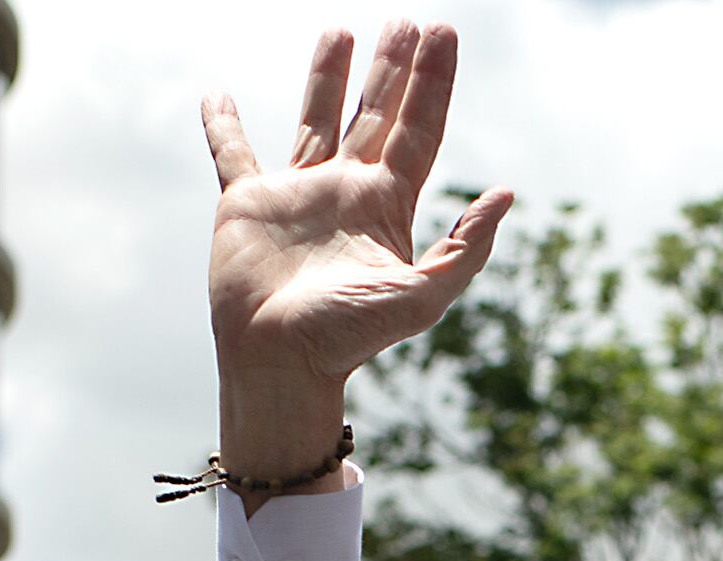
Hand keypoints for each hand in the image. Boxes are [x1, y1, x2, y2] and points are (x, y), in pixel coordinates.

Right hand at [202, 21, 512, 482]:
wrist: (281, 363)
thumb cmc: (349, 339)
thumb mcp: (421, 298)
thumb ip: (464, 249)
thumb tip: (506, 193)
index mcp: (387, 207)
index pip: (420, 130)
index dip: (434, 83)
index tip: (444, 33)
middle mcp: (346, 192)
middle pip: (378, 115)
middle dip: (395, 69)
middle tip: (410, 21)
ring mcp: (297, 195)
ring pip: (317, 119)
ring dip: (328, 77)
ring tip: (340, 31)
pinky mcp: (247, 204)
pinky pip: (233, 153)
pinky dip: (222, 124)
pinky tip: (216, 94)